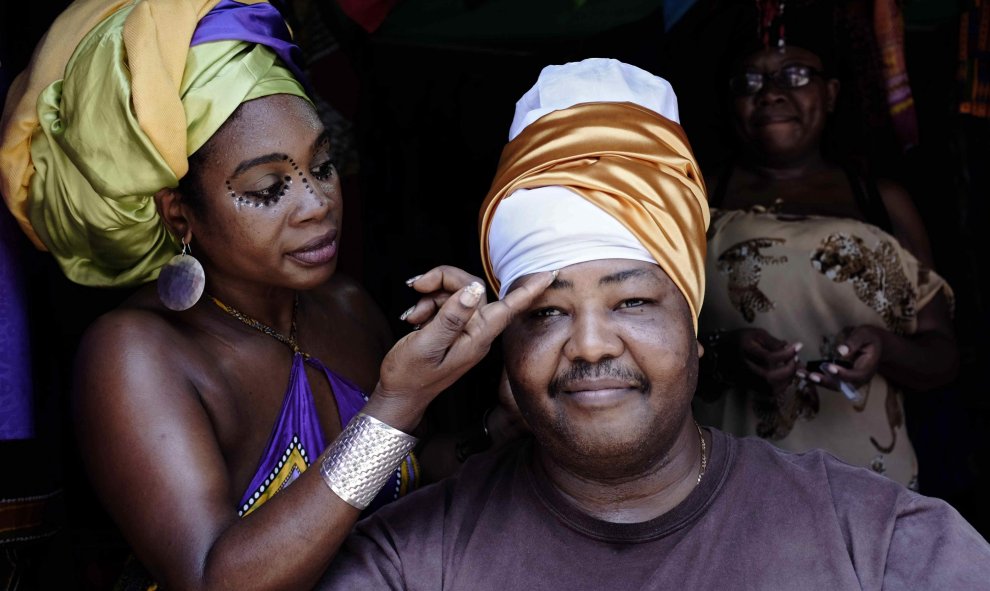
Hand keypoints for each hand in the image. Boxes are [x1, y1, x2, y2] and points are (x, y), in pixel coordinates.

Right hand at [366, 271, 555, 431]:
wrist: (399, 394)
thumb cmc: (410, 375)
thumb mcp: (427, 344)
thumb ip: (451, 317)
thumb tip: (473, 290)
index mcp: (477, 338)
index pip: (508, 308)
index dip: (528, 290)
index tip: (549, 274)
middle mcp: (476, 332)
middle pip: (473, 288)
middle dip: (443, 281)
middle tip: (417, 285)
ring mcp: (465, 330)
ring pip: (457, 293)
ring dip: (431, 296)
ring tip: (414, 315)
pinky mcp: (453, 328)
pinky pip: (446, 302)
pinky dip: (428, 304)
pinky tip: (415, 317)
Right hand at [724, 328, 801, 397]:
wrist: (720, 353)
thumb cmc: (740, 340)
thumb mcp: (755, 334)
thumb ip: (772, 341)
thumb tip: (790, 347)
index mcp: (745, 350)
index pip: (769, 357)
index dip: (787, 353)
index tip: (797, 347)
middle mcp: (744, 367)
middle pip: (770, 376)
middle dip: (788, 369)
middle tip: (795, 359)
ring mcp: (746, 379)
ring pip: (770, 387)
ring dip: (786, 379)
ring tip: (791, 368)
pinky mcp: (750, 386)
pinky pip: (769, 392)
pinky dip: (781, 386)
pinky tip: (785, 377)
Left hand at [806, 325, 883, 390]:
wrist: (875, 345)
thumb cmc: (870, 338)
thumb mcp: (864, 335)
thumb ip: (854, 342)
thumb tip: (841, 351)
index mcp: (867, 370)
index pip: (854, 376)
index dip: (842, 373)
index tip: (829, 367)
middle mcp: (858, 379)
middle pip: (841, 385)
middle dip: (824, 381)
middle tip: (810, 375)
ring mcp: (850, 381)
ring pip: (832, 385)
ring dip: (816, 380)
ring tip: (800, 373)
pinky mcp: (841, 379)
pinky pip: (829, 381)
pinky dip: (816, 377)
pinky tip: (802, 371)